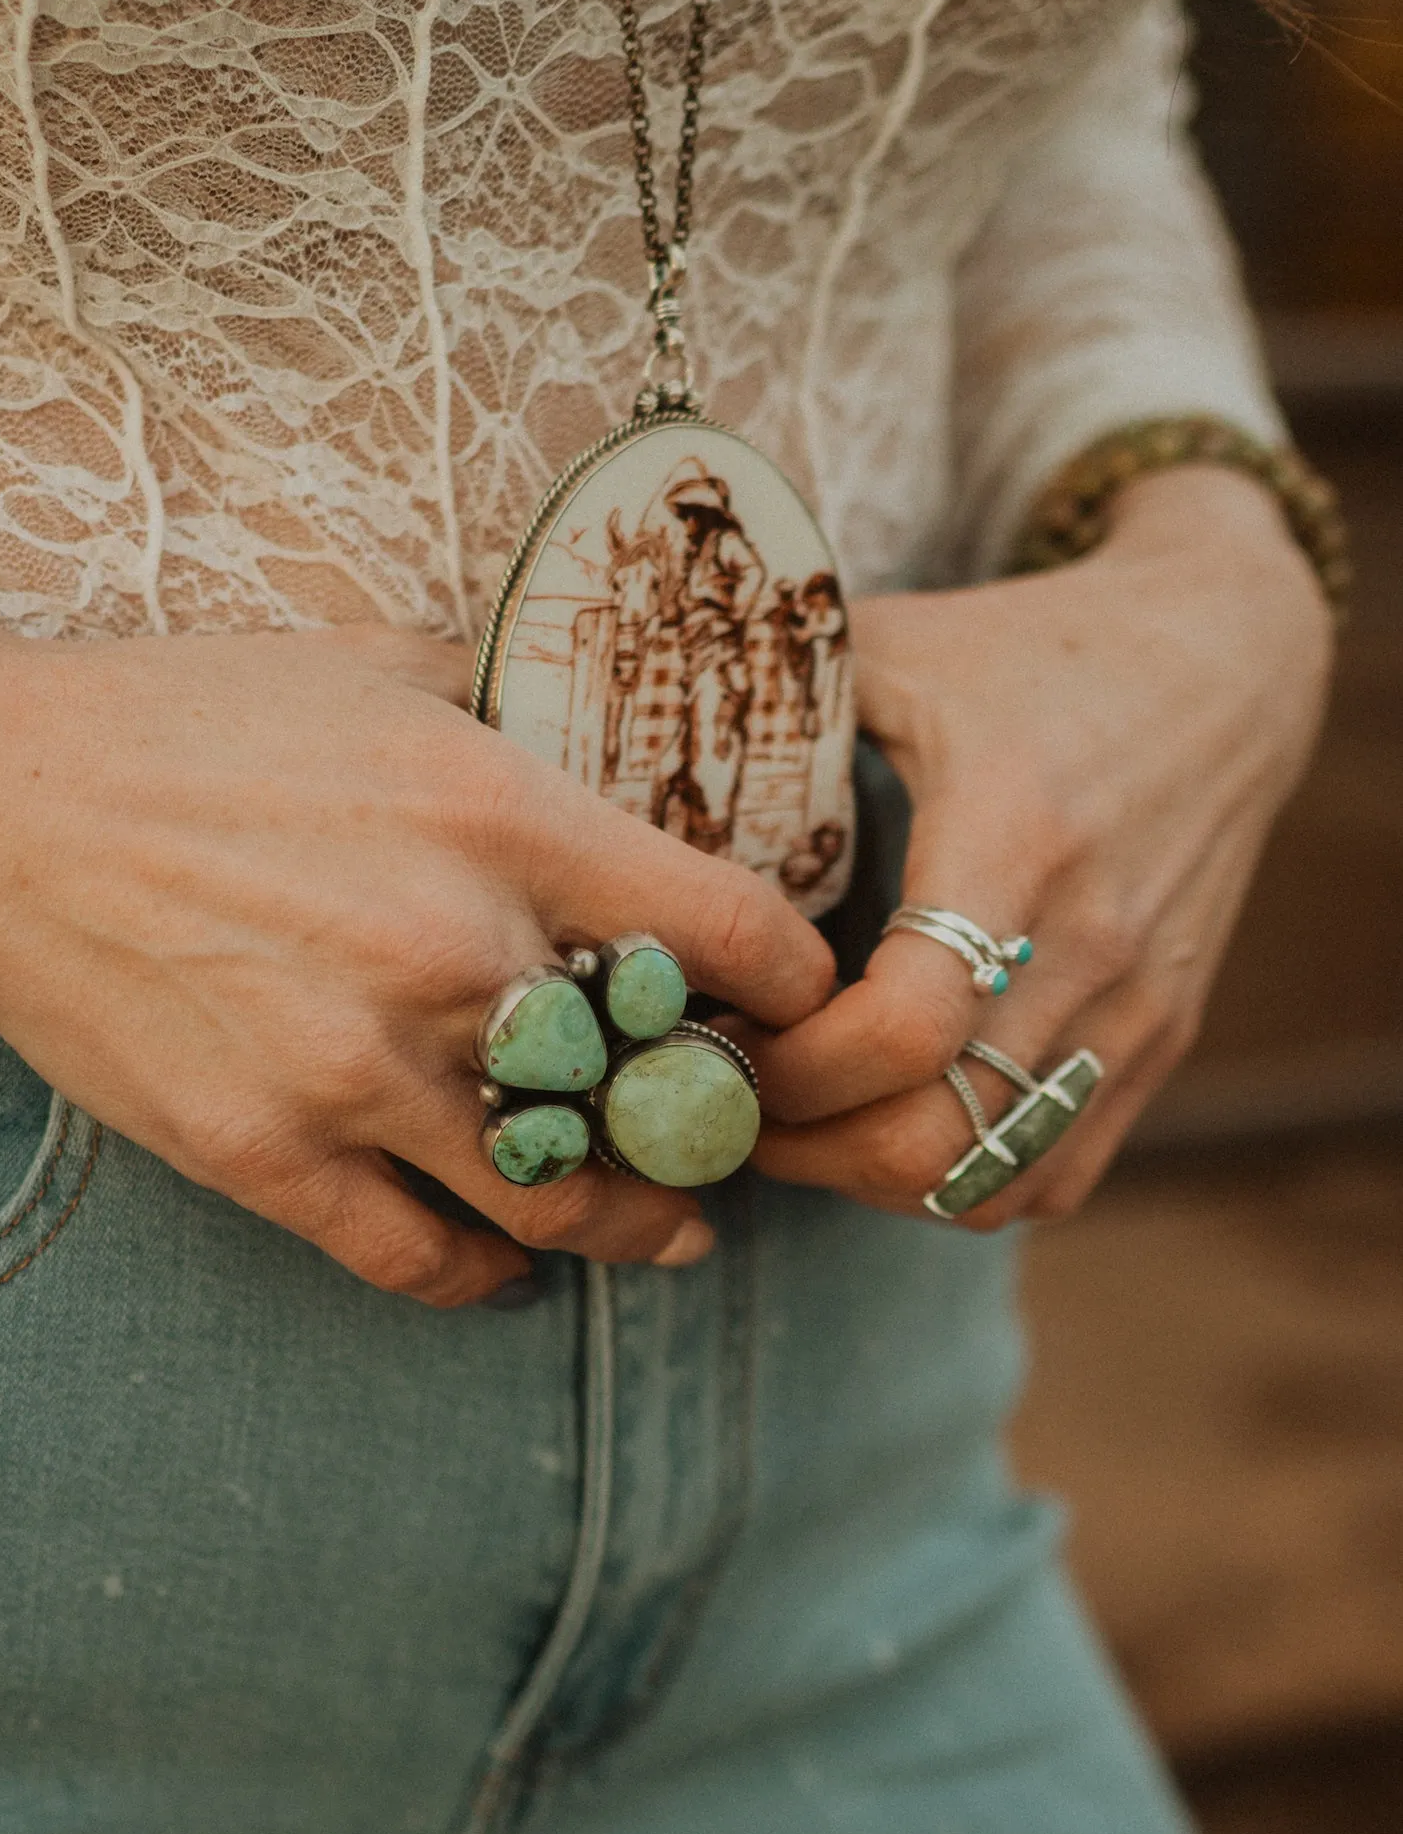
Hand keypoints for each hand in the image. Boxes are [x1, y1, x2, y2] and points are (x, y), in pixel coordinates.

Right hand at [0, 557, 838, 1305]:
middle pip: (665, 1096)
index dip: (791, 984)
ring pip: (559, 1200)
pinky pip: (421, 1258)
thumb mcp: (378, 661)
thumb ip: (515, 714)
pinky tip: (506, 1263)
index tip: (789, 1003)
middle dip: (714, 1127)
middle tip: (728, 1135)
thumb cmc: (180, 713)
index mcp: (499, 814)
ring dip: (629, 1229)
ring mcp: (354, 1069)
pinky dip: (485, 1274)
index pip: (735, 935)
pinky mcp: (263, 1152)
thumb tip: (620, 733)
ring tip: (661, 1232)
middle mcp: (449, 953)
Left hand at [752, 465, 1333, 1226]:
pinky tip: (887, 1125)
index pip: (902, 1029)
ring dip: (871, 1179)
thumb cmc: (1032, 649)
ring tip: (795, 1121)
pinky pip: (1051, 1180)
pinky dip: (957, 1184)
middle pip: (935, 1139)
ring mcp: (1136, 1008)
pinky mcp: (1163, 1044)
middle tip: (724, 1099)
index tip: (719, 1033)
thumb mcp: (895, 648)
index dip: (790, 1069)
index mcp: (1013, 837)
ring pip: (988, 1183)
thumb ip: (764, 705)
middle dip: (804, 1146)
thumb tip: (608, 764)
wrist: (1226, 662)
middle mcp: (1089, 943)